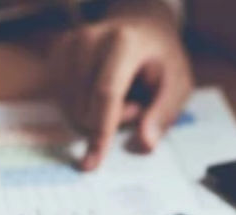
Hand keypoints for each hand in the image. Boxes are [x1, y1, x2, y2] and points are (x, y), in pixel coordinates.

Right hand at [52, 0, 192, 169]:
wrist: (142, 29)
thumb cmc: (161, 62)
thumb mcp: (177, 86)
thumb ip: (163, 115)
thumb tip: (144, 145)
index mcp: (123, 43)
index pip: (106, 94)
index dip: (100, 132)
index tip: (92, 164)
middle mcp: (89, 39)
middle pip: (85, 108)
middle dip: (111, 122)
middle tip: (136, 105)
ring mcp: (69, 45)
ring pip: (70, 109)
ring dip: (96, 116)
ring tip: (121, 95)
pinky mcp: (57, 54)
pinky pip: (63, 103)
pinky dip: (83, 108)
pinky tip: (100, 91)